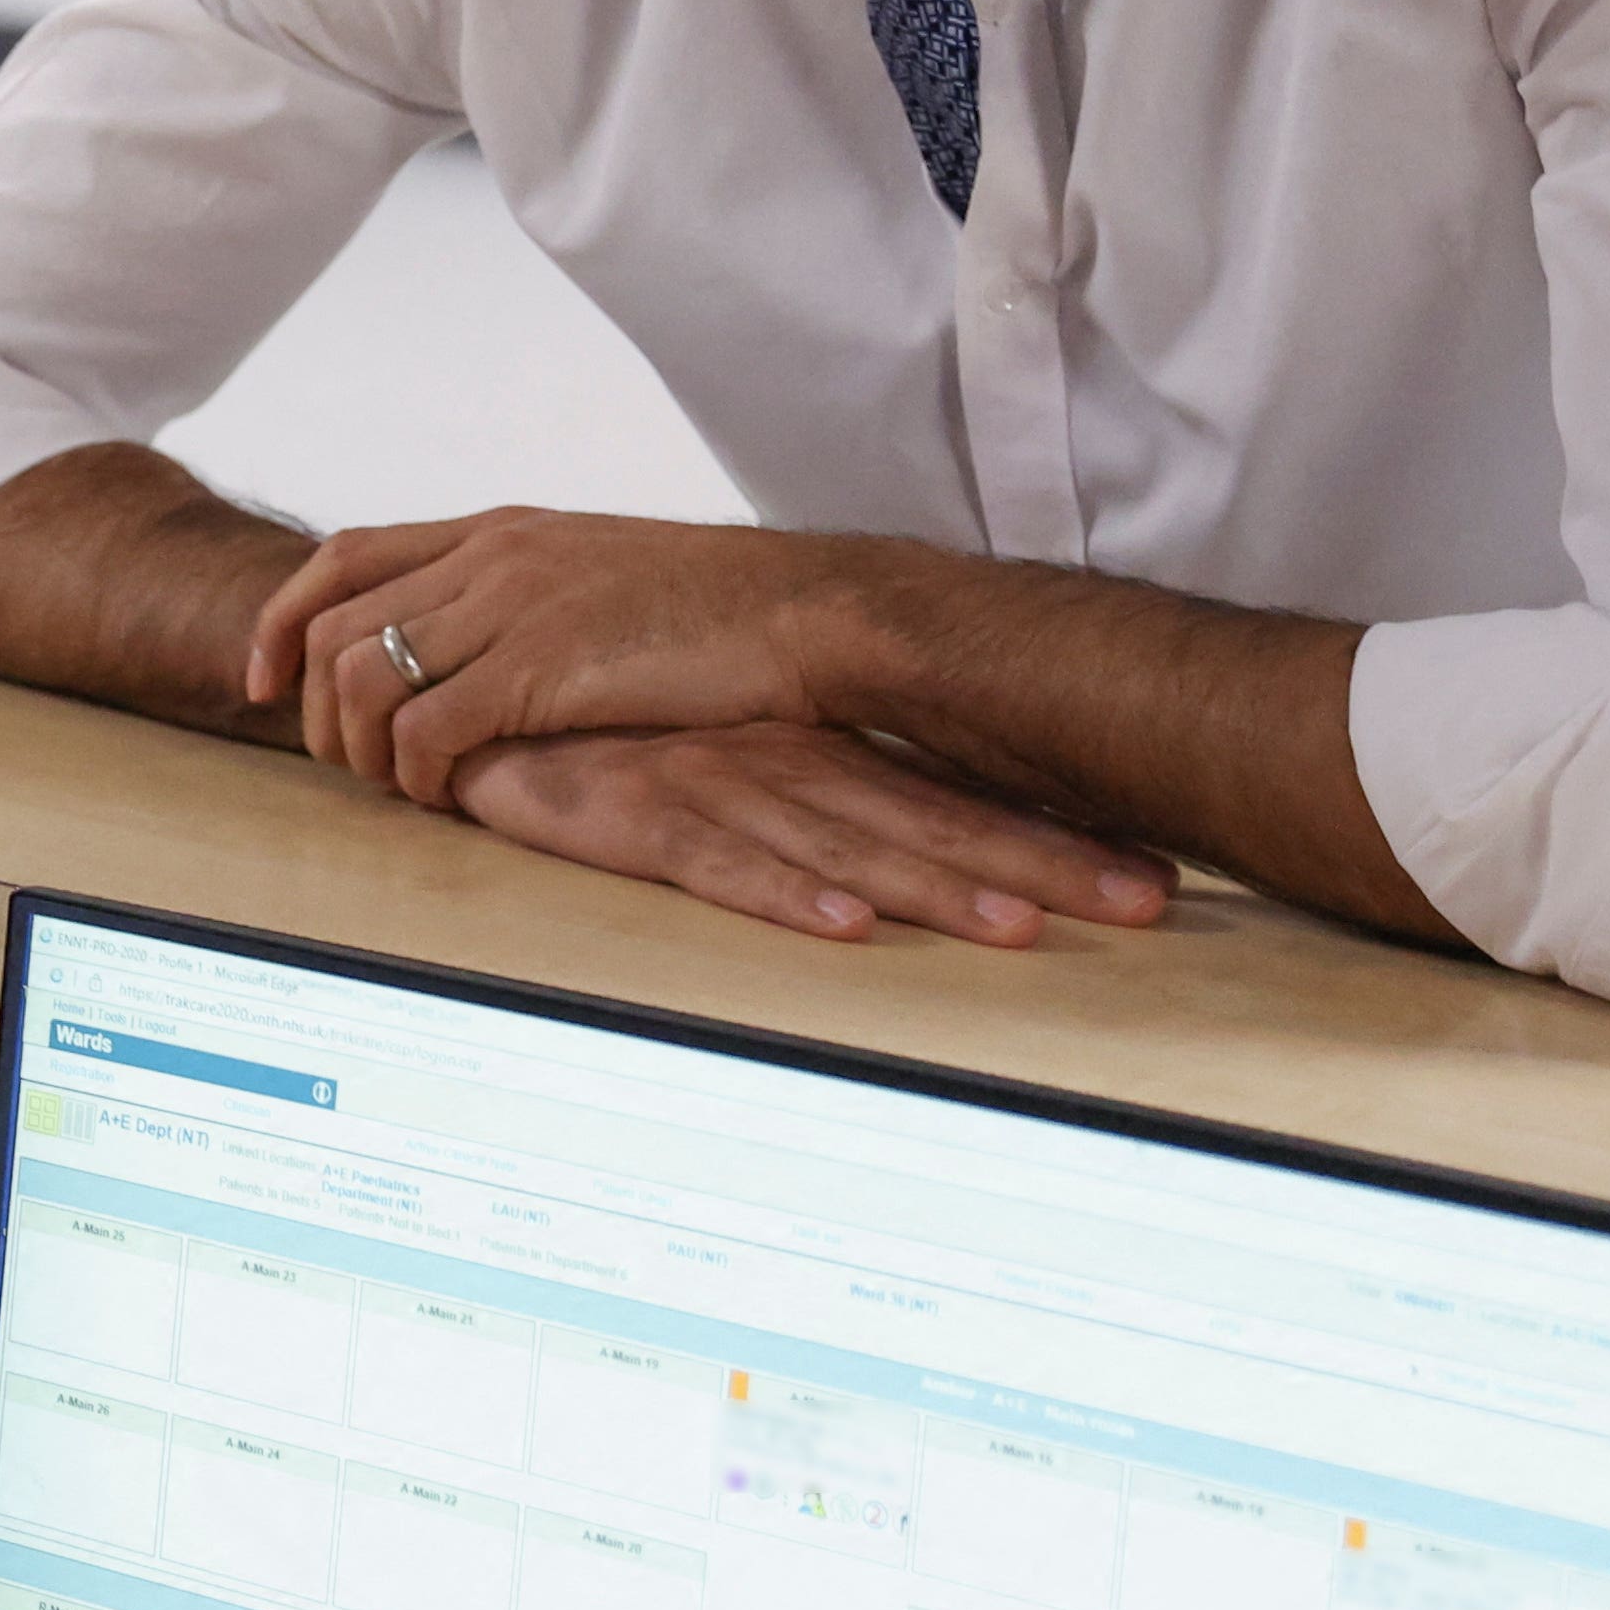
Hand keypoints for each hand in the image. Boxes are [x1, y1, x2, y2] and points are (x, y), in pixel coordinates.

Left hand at [250, 508, 892, 804]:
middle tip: (335, 762)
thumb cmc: (711, 608)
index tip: (262, 680)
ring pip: (364, 677)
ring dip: (358, 748)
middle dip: (308, 703)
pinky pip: (426, 728)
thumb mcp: (591, 571)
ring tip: (395, 787)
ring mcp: (511, 609)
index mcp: (495, 530)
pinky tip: (445, 797)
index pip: (342, 556)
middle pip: (334, 624)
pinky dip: (415, 773)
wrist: (801, 613)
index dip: (282, 619)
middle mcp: (488, 556)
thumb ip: (518, 592)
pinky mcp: (540, 670)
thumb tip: (462, 642)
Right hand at [444, 726, 1173, 946]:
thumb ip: (801, 789)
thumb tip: (902, 844)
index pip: (949, 797)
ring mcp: (708, 783)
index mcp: (808, 749)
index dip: (1050, 834)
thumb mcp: (711, 754)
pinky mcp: (629, 811)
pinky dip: (785, 893)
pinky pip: (719, 862)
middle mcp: (778, 760)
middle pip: (931, 821)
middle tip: (1149, 902)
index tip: (1152, 873)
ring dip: (938, 886)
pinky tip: (846, 924)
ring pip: (845, 842)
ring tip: (1027, 929)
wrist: (457, 680)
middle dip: (1044, 863)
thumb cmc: (592, 732)